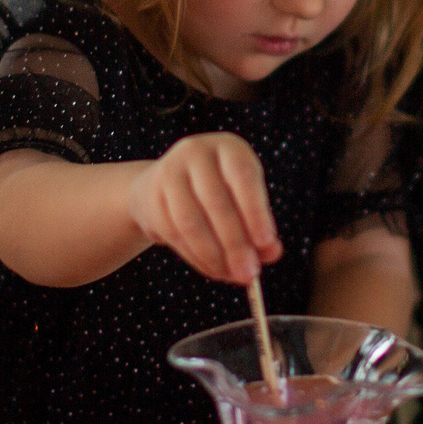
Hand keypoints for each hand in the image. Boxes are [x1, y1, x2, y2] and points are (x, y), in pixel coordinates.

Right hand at [128, 133, 280, 285]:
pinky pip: (173, 233)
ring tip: (230, 274)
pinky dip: (195, 257)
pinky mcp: (151, 195)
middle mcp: (197, 152)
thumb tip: (271, 253)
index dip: (255, 211)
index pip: (244, 177)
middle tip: (248, 272)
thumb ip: (260, 229)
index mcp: (229, 149)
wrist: (162, 188)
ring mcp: (170, 172)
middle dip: (235, 243)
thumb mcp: (244, 203)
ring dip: (213, 254)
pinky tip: (211, 268)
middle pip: (216, 201)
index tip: (266, 243)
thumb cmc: (216, 195)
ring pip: (191, 221)